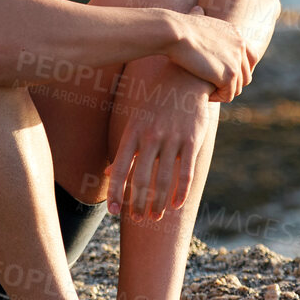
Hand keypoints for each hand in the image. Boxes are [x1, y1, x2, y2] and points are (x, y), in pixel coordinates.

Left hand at [107, 65, 213, 220]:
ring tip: (155, 217)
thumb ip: (124, 150)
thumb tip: (107, 173)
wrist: (184, 79)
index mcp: (132, 133)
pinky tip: (176, 204)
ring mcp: (171, 138)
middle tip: (138, 219)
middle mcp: (150, 137)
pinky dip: (180, 191)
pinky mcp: (191, 140)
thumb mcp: (135, 122)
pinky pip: (185, 172)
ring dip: (158, 202)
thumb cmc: (155, 103)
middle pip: (141, 179)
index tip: (113, 212)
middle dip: (138, 203)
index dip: (115, 192)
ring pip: (163, 179)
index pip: (119, 168)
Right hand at [163, 8, 250, 102]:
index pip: (251, 57)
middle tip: (215, 86)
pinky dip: (218, 97)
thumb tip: (197, 10)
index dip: (241, 70)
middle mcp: (241, 46)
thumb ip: (205, 22)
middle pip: (246, 75)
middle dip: (232, 84)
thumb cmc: (179, 27)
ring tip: (208, 90)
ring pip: (238, 87)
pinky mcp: (229, 75)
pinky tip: (206, 93)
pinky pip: (229, 94)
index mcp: (237, 34)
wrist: (175, 33)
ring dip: (223, 91)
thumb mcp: (198, 19)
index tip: (226, 76)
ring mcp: (237, 61)